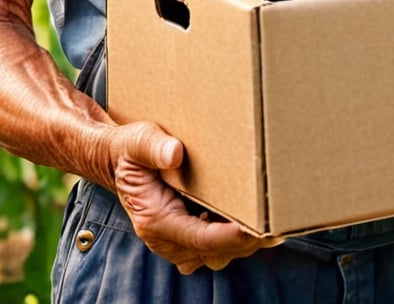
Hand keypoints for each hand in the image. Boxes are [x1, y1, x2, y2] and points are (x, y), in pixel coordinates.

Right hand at [112, 121, 282, 273]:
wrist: (116, 159)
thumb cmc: (129, 150)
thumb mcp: (137, 139)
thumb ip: (154, 146)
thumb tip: (176, 154)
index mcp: (154, 220)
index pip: (200, 239)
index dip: (232, 237)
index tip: (259, 229)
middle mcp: (165, 238)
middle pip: (214, 251)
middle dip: (246, 241)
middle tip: (277, 223)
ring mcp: (176, 240)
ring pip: (217, 253)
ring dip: (242, 241)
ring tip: (270, 219)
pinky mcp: (185, 234)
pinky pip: (214, 246)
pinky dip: (233, 236)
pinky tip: (251, 215)